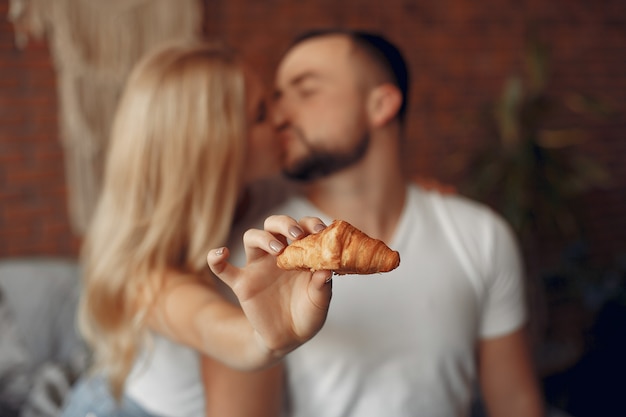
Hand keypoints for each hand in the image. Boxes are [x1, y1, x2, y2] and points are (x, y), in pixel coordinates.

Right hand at [207, 215, 331, 356]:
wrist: (289, 338)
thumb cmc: (308, 314)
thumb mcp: (320, 301)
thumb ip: (322, 285)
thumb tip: (326, 269)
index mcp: (299, 253)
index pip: (302, 227)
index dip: (310, 223)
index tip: (320, 231)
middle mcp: (277, 254)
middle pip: (273, 225)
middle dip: (285, 224)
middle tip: (297, 235)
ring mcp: (258, 267)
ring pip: (251, 237)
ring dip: (263, 237)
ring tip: (278, 251)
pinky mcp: (242, 284)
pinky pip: (222, 269)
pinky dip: (216, 259)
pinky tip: (221, 253)